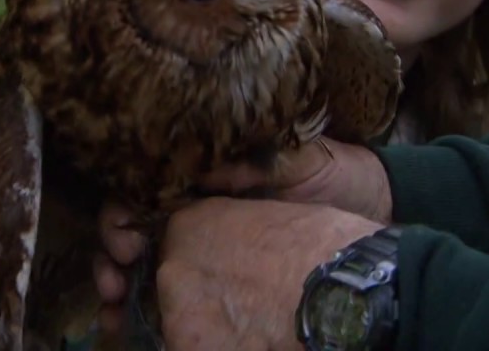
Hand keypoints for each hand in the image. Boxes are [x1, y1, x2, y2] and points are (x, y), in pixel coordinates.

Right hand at [93, 137, 392, 334]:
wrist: (377, 205)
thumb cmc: (334, 173)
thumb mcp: (292, 158)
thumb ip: (246, 164)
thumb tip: (201, 175)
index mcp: (205, 179)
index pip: (144, 194)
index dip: (121, 220)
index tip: (127, 245)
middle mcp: (199, 211)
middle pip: (134, 234)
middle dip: (111, 261)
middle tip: (112, 286)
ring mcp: (210, 246)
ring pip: (148, 269)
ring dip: (121, 290)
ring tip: (113, 315)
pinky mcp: (225, 279)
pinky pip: (181, 297)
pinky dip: (151, 315)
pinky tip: (130, 331)